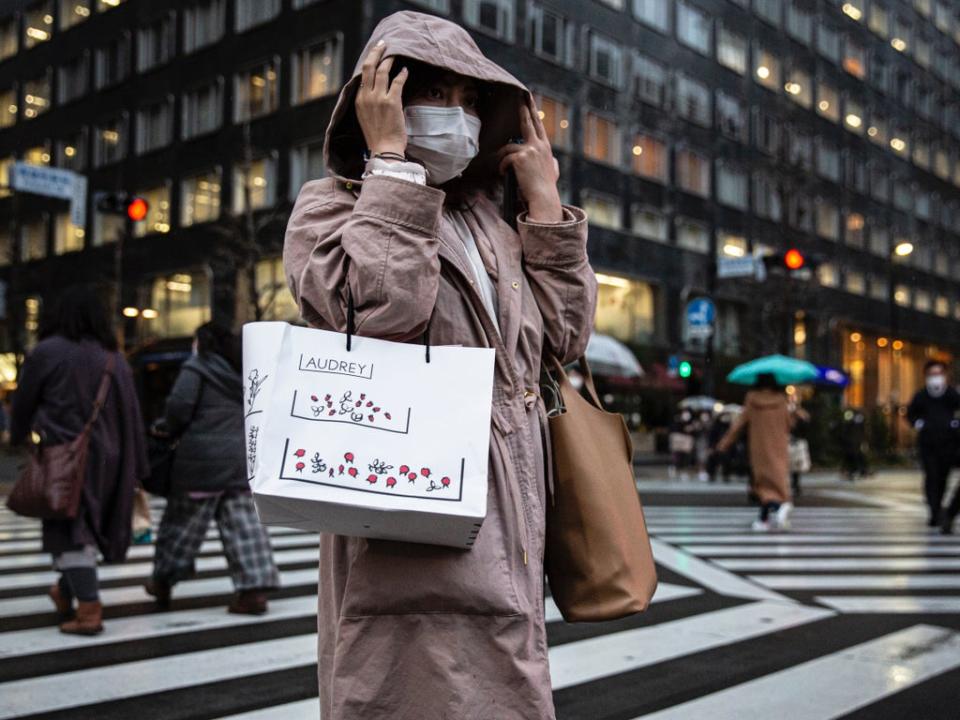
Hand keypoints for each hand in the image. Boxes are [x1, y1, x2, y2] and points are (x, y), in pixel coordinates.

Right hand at [354, 41, 408, 156]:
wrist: (384, 150)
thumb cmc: (378, 138)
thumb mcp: (366, 118)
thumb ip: (368, 104)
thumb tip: (376, 92)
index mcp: (359, 101)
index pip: (362, 76)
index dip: (369, 63)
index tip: (375, 55)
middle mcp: (366, 97)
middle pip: (369, 67)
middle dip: (376, 52)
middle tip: (383, 44)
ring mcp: (378, 99)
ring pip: (382, 71)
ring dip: (390, 60)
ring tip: (395, 55)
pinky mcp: (392, 102)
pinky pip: (397, 81)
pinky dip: (402, 74)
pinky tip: (405, 71)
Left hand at [496, 96, 562, 222]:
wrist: (543, 198)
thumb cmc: (546, 188)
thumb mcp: (553, 172)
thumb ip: (551, 162)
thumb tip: (552, 159)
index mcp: (545, 147)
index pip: (538, 125)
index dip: (532, 111)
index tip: (528, 99)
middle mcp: (539, 145)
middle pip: (528, 122)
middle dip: (523, 107)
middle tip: (518, 95)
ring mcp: (529, 150)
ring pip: (509, 147)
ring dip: (503, 159)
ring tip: (504, 171)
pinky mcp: (520, 157)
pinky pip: (505, 159)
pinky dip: (503, 168)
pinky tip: (505, 175)